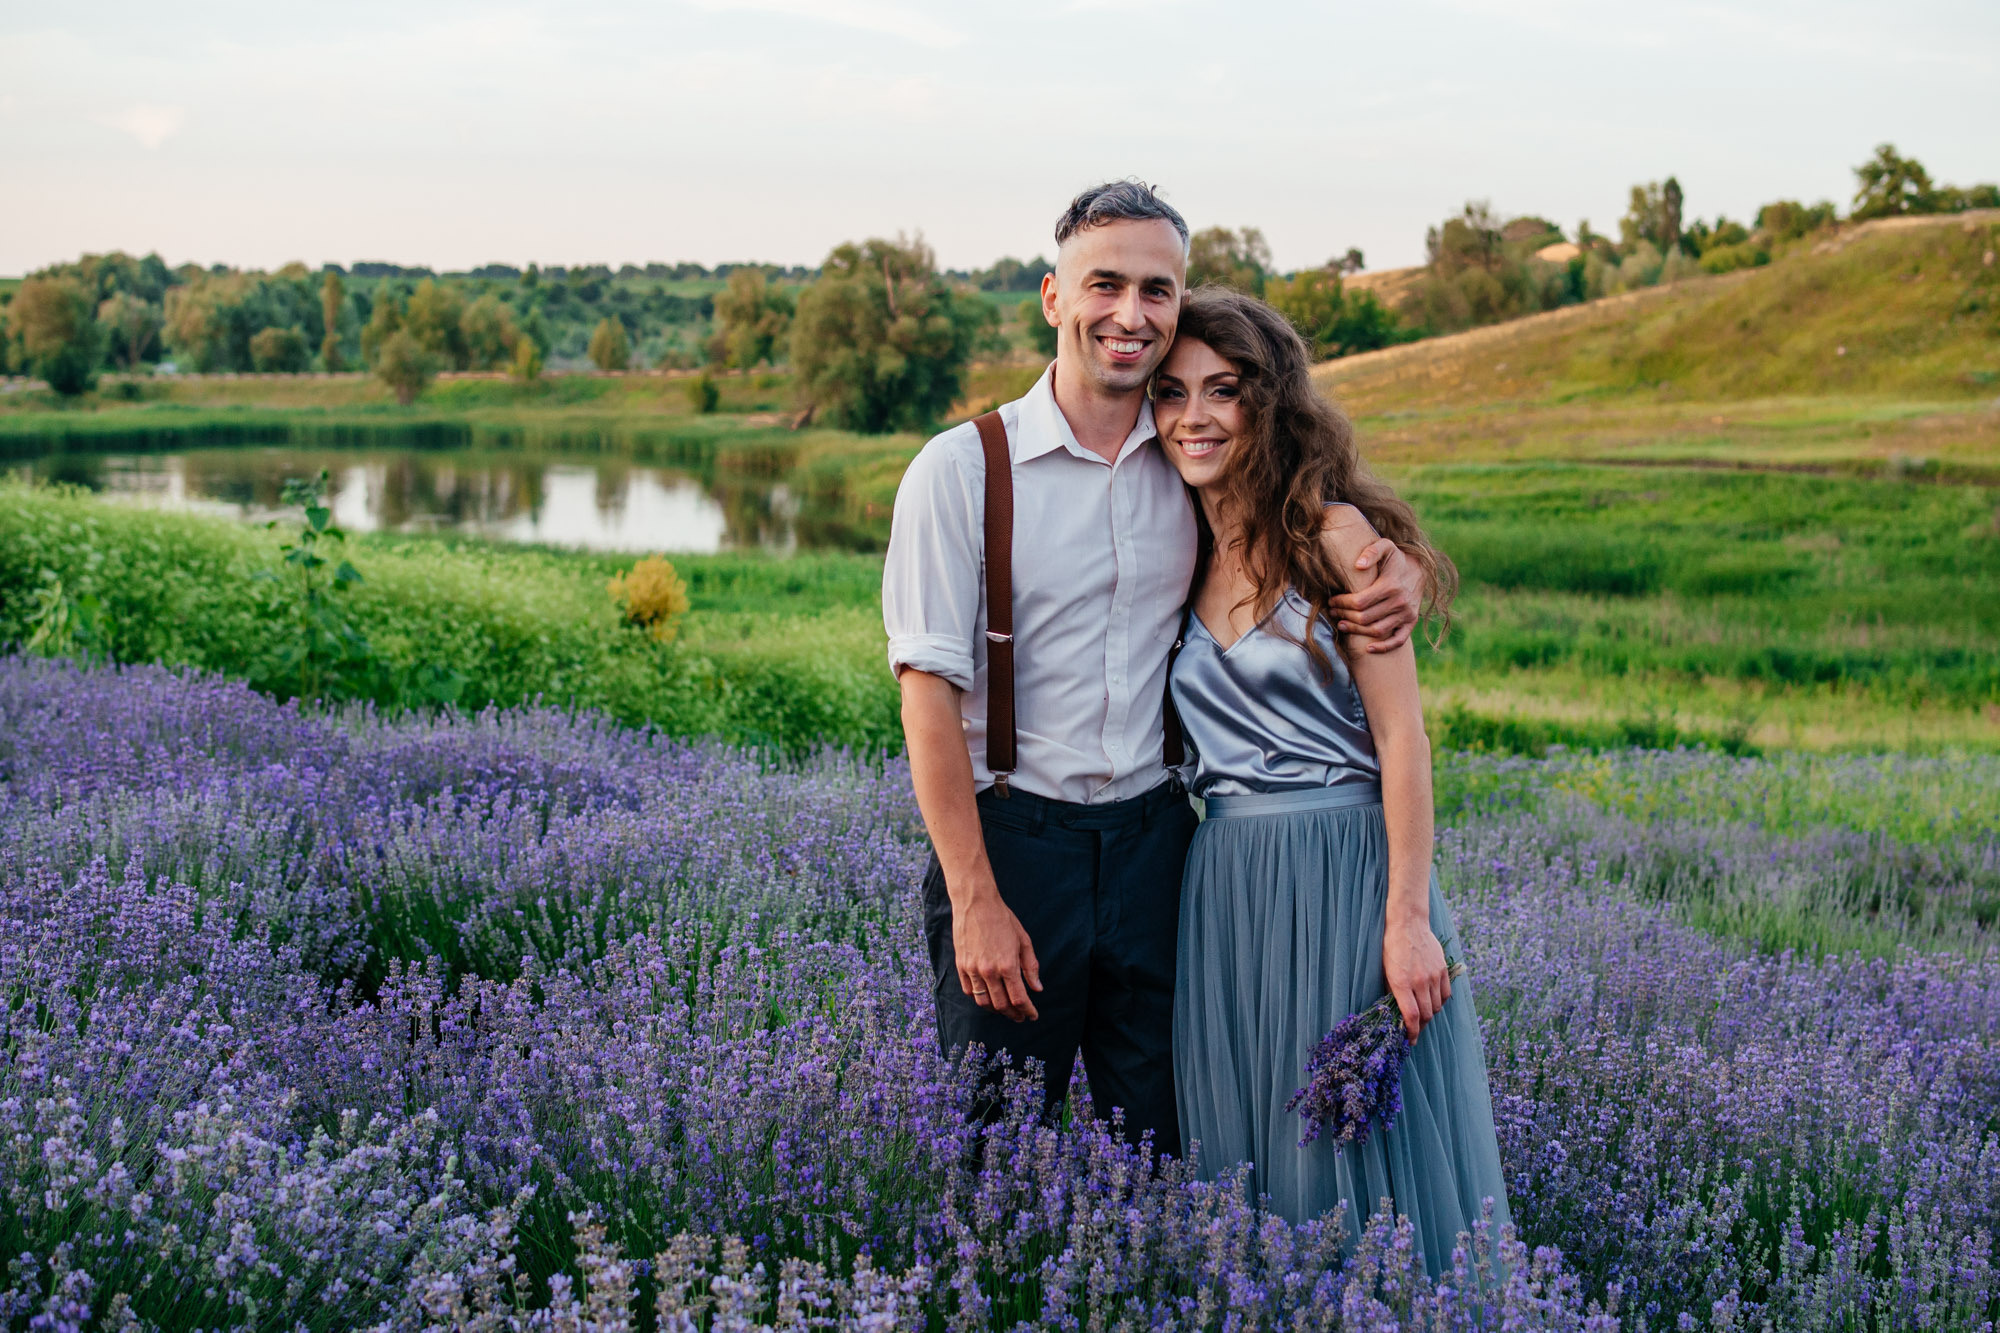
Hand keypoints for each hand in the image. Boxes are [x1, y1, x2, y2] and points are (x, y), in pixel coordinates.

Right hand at [952, 884, 1042, 1022]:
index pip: (1019, 998)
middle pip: (1001, 1005)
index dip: (1027, 1011)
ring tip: (1005, 1009)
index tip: (1032, 1016)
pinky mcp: (961, 966)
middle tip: (1020, 1016)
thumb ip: (1031, 967)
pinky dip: (979, 999)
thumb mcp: (1023, 940)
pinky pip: (969, 991)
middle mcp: (989, 971)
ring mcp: (972, 970)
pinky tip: (988, 998)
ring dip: (996, 1010)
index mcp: (1007, 965)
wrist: (975, 903)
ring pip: (984, 1002)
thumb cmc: (1002, 919)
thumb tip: (1037, 988)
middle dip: (1013, 1014)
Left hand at [1331, 538, 1421, 653]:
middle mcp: (1400, 602)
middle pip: (1365, 618)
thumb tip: (1357, 565)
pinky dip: (1383, 647)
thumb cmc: (1396, 558)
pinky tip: (1367, 648)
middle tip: (1333, 613)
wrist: (1420, 568)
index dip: (1342, 603)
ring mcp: (1407, 614)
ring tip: (1342, 625)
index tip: (1332, 601)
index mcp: (1390, 585)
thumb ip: (1371, 551)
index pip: (1359, 601)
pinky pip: (1398, 641)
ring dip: (1356, 631)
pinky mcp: (1411, 622)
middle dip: (1344, 616)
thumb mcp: (1385, 547)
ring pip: (1377, 630)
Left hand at [1382, 917, 1450, 1042]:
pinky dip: (1440, 1002)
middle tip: (1414, 1028)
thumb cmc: (1391, 946)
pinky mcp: (1443, 969)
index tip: (1410, 1041)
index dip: (1411, 1033)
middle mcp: (1419, 981)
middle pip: (1425, 1015)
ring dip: (1429, 1014)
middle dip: (1419, 1026)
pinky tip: (1432, 1001)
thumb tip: (1397, 1011)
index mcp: (1401, 982)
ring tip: (1422, 1014)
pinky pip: (1445, 994)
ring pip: (1436, 1006)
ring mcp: (1434, 975)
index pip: (1410, 1016)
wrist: (1408, 923)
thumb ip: (1392, 991)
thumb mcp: (1384, 970)